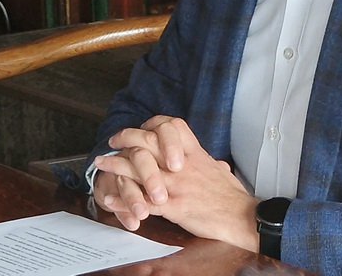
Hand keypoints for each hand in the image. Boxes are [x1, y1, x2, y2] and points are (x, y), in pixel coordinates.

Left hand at [92, 116, 259, 250]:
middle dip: (126, 138)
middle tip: (112, 141)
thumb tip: (214, 164)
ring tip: (101, 163)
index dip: (151, 126)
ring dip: (116, 165)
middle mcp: (183, 165)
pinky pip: (141, 201)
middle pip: (149, 142)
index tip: (138, 129)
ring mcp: (176, 185)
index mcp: (195, 154)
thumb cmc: (232, 196)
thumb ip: (212, 164)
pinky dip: (122, 199)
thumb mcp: (221, 171)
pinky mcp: (173, 206)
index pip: (171, 127)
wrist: (240, 216)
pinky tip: (109, 198)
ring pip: (139, 169)